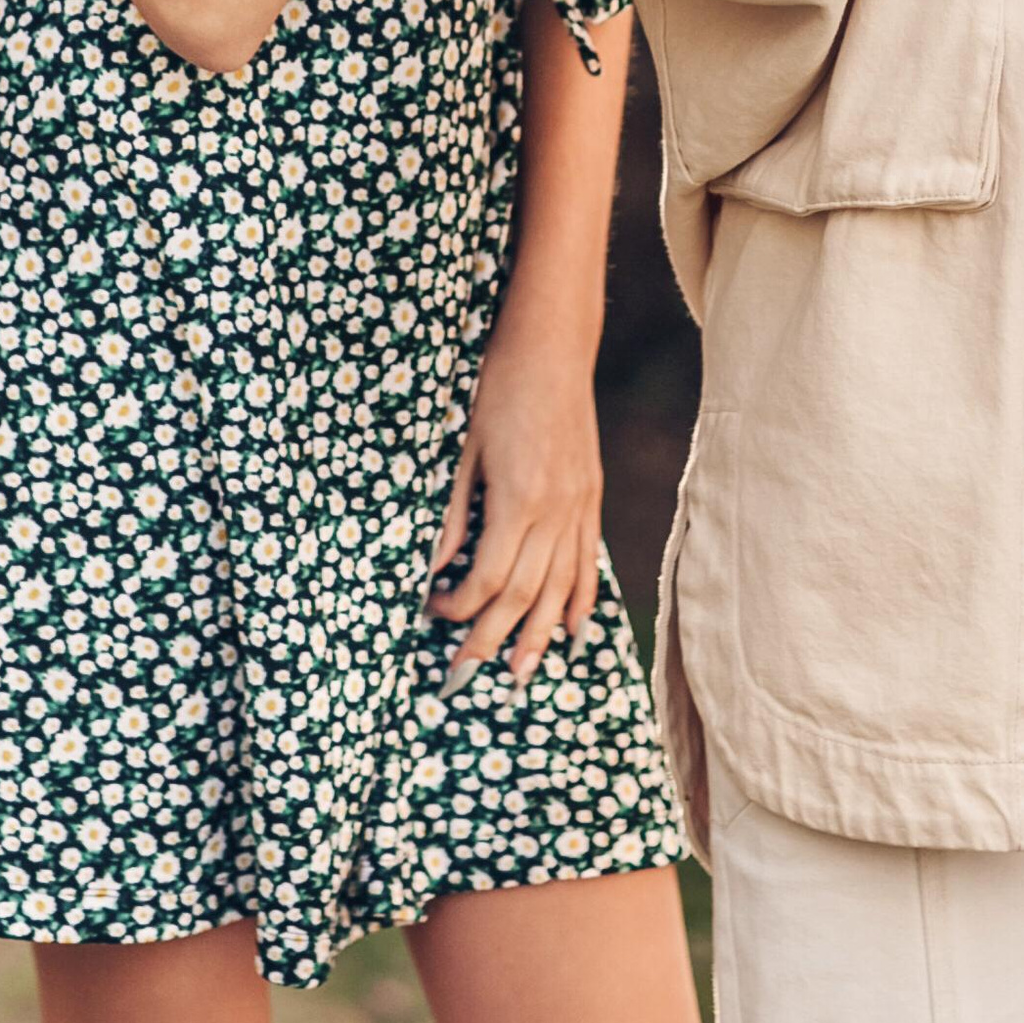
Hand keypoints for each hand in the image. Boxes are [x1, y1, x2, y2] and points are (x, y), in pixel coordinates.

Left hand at [428, 320, 605, 691]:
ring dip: (539, 635)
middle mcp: (556, 510)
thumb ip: (453, 512)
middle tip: (466, 674)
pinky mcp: (591, 497)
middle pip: (526, 595)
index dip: (460, 606)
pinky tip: (571, 630)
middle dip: (493, 639)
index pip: (489, 577)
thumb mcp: (462, 448)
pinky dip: (580, 600)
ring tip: (520, 674)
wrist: (550, 348)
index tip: (432, 612)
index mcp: (519, 498)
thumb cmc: (497, 388)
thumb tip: (432, 567)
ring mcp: (579, 506)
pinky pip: (588, 561)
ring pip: (563, 588)